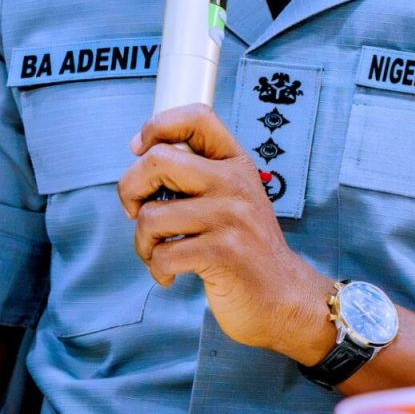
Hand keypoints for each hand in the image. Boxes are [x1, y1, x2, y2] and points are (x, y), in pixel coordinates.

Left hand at [118, 105, 334, 362]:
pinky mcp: (223, 253)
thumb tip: (141, 156)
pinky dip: (157, 270)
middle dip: (130, 189)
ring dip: (143, 242)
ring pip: (151, 216)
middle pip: (157, 160)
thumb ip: (200, 175)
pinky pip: (162, 254)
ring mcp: (230, 217)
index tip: (140, 149)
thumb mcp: (234, 197)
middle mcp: (234, 182)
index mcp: (235, 162)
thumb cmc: (247, 248)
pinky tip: (171, 275)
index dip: (158, 125)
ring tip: (159, 254)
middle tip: (136, 212)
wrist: (284, 297)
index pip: (197, 117)